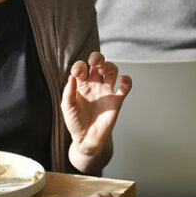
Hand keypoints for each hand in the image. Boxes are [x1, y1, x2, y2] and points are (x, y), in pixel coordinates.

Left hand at [62, 52, 131, 172]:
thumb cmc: (75, 122)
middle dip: (97, 57)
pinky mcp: (117, 100)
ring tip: (103, 71)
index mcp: (81, 84)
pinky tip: (122, 79)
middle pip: (99, 64)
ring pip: (112, 71)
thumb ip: (69, 91)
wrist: (87, 138)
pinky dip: (127, 80)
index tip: (78, 73)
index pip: (82, 67)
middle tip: (94, 62)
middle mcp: (95, 85)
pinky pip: (125, 87)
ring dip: (110, 66)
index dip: (80, 65)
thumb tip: (72, 76)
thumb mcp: (67, 107)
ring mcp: (106, 91)